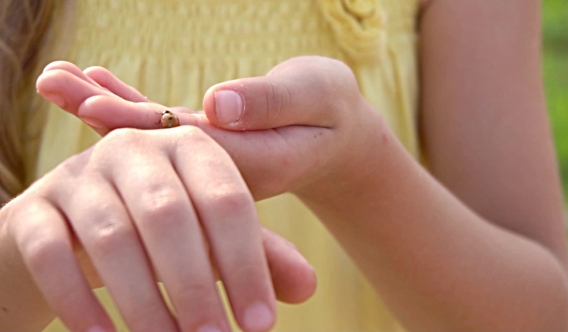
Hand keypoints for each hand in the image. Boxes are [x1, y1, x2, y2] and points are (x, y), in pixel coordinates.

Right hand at [2, 125, 313, 331]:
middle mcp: (134, 150)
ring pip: (112, 238)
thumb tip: (307, 288)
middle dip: (194, 286)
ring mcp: (79, 175)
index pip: (227, 201)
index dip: (248, 264)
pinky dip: (80, 303)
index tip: (260, 324)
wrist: (79, 223)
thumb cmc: (164, 231)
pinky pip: (52, 255)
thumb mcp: (214, 238)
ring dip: (144, 302)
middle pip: (169, 215)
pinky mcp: (36, 209)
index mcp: (189, 148)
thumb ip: (260, 257)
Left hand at [36, 57, 385, 202]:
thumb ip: (272, 102)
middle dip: (103, 113)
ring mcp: (209, 161)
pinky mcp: (205, 144)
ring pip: (152, 134)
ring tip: (57, 79)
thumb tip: (218, 105)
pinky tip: (98, 83)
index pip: (188, 147)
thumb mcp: (317, 98)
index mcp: (253, 161)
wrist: (337, 140)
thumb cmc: (332, 113)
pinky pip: (162, 124)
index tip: (93, 107)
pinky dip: (129, 103)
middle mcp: (222, 170)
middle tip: (51, 82)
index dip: (140, 126)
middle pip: (155, 144)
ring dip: (104, 107)